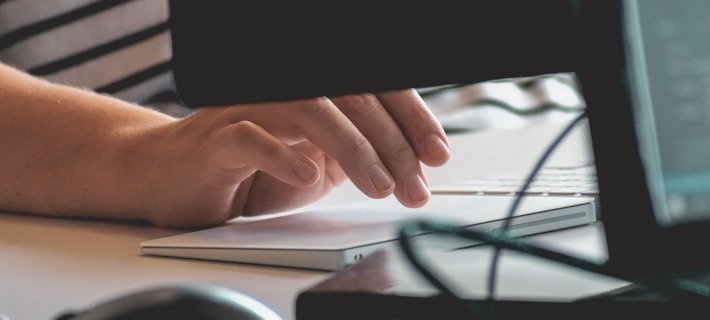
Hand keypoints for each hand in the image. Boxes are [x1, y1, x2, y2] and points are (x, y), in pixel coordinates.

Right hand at [138, 89, 449, 226]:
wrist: (174, 178)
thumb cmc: (248, 168)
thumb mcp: (318, 162)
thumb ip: (358, 153)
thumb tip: (413, 161)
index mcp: (316, 94)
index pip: (374, 92)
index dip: (411, 119)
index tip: (436, 154)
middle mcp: (286, 90)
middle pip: (352, 98)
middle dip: (393, 144)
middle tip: (415, 184)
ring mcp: (251, 108)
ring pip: (312, 110)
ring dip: (354, 149)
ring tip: (379, 185)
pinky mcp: (217, 137)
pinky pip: (252, 138)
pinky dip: (283, 155)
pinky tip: (307, 175)